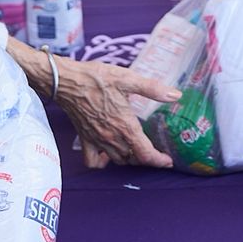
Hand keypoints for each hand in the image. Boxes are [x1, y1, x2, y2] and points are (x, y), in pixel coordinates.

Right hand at [54, 58, 178, 168]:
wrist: (66, 81)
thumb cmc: (96, 78)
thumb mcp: (128, 78)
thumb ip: (153, 88)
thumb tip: (176, 95)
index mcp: (125, 125)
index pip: (145, 153)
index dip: (159, 161)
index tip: (168, 161)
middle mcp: (112, 137)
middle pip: (133, 159)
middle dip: (146, 159)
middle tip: (156, 152)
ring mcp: (97, 140)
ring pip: (117, 160)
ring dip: (129, 159)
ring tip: (137, 151)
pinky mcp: (84, 139)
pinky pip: (93, 161)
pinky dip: (102, 163)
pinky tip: (108, 155)